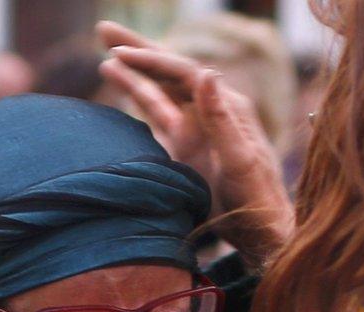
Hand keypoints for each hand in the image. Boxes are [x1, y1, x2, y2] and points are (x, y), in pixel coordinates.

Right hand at [97, 20, 294, 262]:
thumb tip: (206, 73)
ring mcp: (197, 127)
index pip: (183, 72)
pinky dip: (139, 95)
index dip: (150, 60)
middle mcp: (211, 109)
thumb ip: (221, 119)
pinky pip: (158, 113)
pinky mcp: (186, 145)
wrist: (260, 229)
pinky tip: (120, 83)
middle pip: (168, 71)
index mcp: (227, 106)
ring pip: (159, 89)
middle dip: (138, 50)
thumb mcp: (240, 160)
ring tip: (104, 55)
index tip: (119, 51)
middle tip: (103, 29)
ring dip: (133, 71)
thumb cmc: (256, 199)